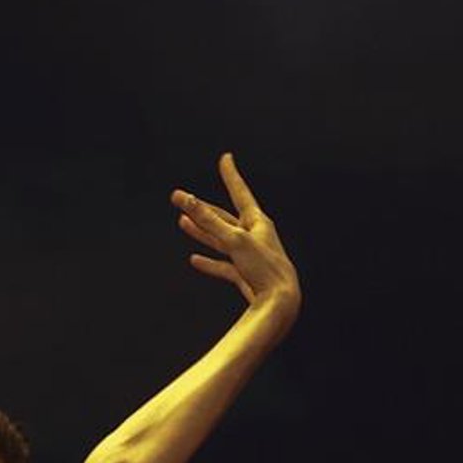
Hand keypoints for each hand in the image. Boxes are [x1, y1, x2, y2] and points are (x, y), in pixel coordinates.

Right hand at [171, 153, 299, 324]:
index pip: (240, 192)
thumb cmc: (264, 270)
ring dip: (201, 233)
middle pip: (223, 218)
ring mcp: (249, 256)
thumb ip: (208, 221)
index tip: (226, 159)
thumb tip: (186, 199)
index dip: (230, 175)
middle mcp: (254, 236)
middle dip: (202, 209)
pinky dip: (209, 263)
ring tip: (182, 223)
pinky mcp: (245, 276)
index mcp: (258, 222)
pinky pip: (223, 266)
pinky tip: (195, 260)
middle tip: (181, 199)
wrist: (280, 303)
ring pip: (220, 241)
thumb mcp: (233, 240)